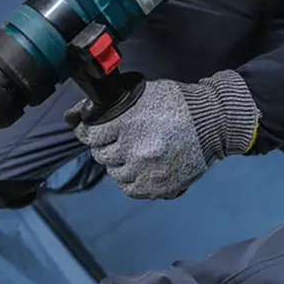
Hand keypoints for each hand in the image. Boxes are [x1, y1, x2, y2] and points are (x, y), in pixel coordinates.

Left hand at [64, 71, 259, 199]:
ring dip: (121, 164)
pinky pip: (129, 188)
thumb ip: (107, 106)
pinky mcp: (157, 187)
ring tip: (137, 153)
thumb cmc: (176, 104)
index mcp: (126, 122)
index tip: (92, 131)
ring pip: (114, 173)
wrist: (213, 122)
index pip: (89, 135)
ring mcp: (145, 170)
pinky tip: (143, 167)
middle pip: (101, 155)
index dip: (88, 132)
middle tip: (124, 140)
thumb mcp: (140, 94)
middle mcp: (133, 148)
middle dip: (108, 147)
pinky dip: (132, 180)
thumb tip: (70, 116)